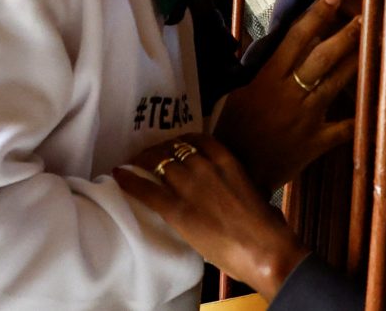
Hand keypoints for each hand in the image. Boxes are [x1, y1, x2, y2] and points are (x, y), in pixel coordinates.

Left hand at [115, 134, 308, 299]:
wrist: (265, 247)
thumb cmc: (266, 225)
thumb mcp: (252, 191)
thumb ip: (236, 183)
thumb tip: (234, 190)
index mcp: (227, 160)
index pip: (196, 139)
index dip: (180, 141)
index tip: (173, 145)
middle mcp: (205, 166)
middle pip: (173, 148)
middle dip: (158, 149)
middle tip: (148, 155)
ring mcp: (190, 186)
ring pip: (157, 162)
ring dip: (143, 160)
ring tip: (134, 163)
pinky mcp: (177, 209)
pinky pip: (146, 189)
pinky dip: (129, 180)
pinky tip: (118, 174)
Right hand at [215, 0, 359, 190]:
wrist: (234, 172)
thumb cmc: (227, 129)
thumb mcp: (232, 91)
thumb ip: (252, 65)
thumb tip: (259, 38)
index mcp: (266, 78)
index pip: (295, 38)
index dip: (316, 14)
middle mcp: (289, 94)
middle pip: (322, 57)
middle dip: (345, 33)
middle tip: (364, 14)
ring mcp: (305, 119)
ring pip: (336, 83)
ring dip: (356, 61)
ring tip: (374, 42)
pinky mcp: (316, 143)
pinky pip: (344, 128)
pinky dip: (360, 116)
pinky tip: (379, 101)